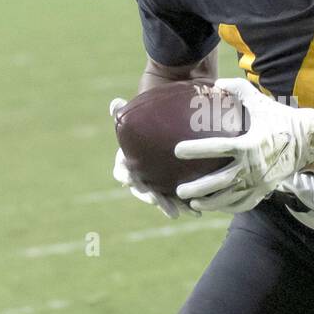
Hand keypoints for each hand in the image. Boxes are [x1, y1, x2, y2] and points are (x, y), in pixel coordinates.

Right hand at [110, 98, 194, 218]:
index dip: (126, 177)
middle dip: (149, 197)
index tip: (132, 180)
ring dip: (169, 206)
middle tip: (157, 200)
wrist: (163, 133)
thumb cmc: (146, 123)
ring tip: (180, 211)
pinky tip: (198, 212)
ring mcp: (156, 186)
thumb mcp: (136, 116)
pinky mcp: (171, 189)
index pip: (122, 172)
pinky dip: (186, 206)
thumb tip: (115, 102)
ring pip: (161, 199)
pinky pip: (178, 200)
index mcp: (127, 163)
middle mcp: (140, 178)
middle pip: (142, 191)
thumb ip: (123, 111)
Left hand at [173, 79, 313, 212]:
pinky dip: (228, 207)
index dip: (196, 150)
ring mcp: (260, 182)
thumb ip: (238, 90)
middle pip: (220, 182)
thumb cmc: (280, 118)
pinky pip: (244, 204)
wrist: (309, 140)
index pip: (218, 149)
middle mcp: (254, 167)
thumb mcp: (260, 102)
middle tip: (179, 190)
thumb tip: (216, 82)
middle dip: (198, 188)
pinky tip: (214, 206)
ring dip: (210, 203)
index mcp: (250, 144)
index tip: (177, 150)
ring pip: (230, 198)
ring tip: (192, 202)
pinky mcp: (265, 190)